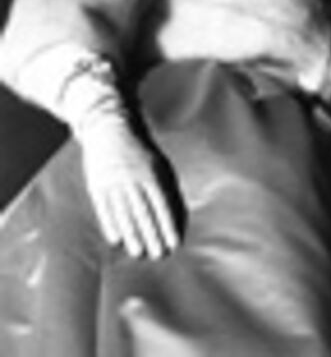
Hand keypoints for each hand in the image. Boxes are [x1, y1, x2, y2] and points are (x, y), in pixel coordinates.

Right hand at [79, 114, 180, 259]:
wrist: (111, 128)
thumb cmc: (143, 153)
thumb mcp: (160, 165)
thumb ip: (169, 189)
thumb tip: (180, 217)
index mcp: (153, 172)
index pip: (163, 205)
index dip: (169, 225)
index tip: (175, 244)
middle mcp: (133, 178)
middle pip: (144, 212)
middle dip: (152, 235)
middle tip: (158, 255)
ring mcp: (114, 181)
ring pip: (124, 214)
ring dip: (132, 235)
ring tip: (138, 253)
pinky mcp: (97, 184)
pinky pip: (105, 209)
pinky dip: (111, 225)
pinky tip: (117, 240)